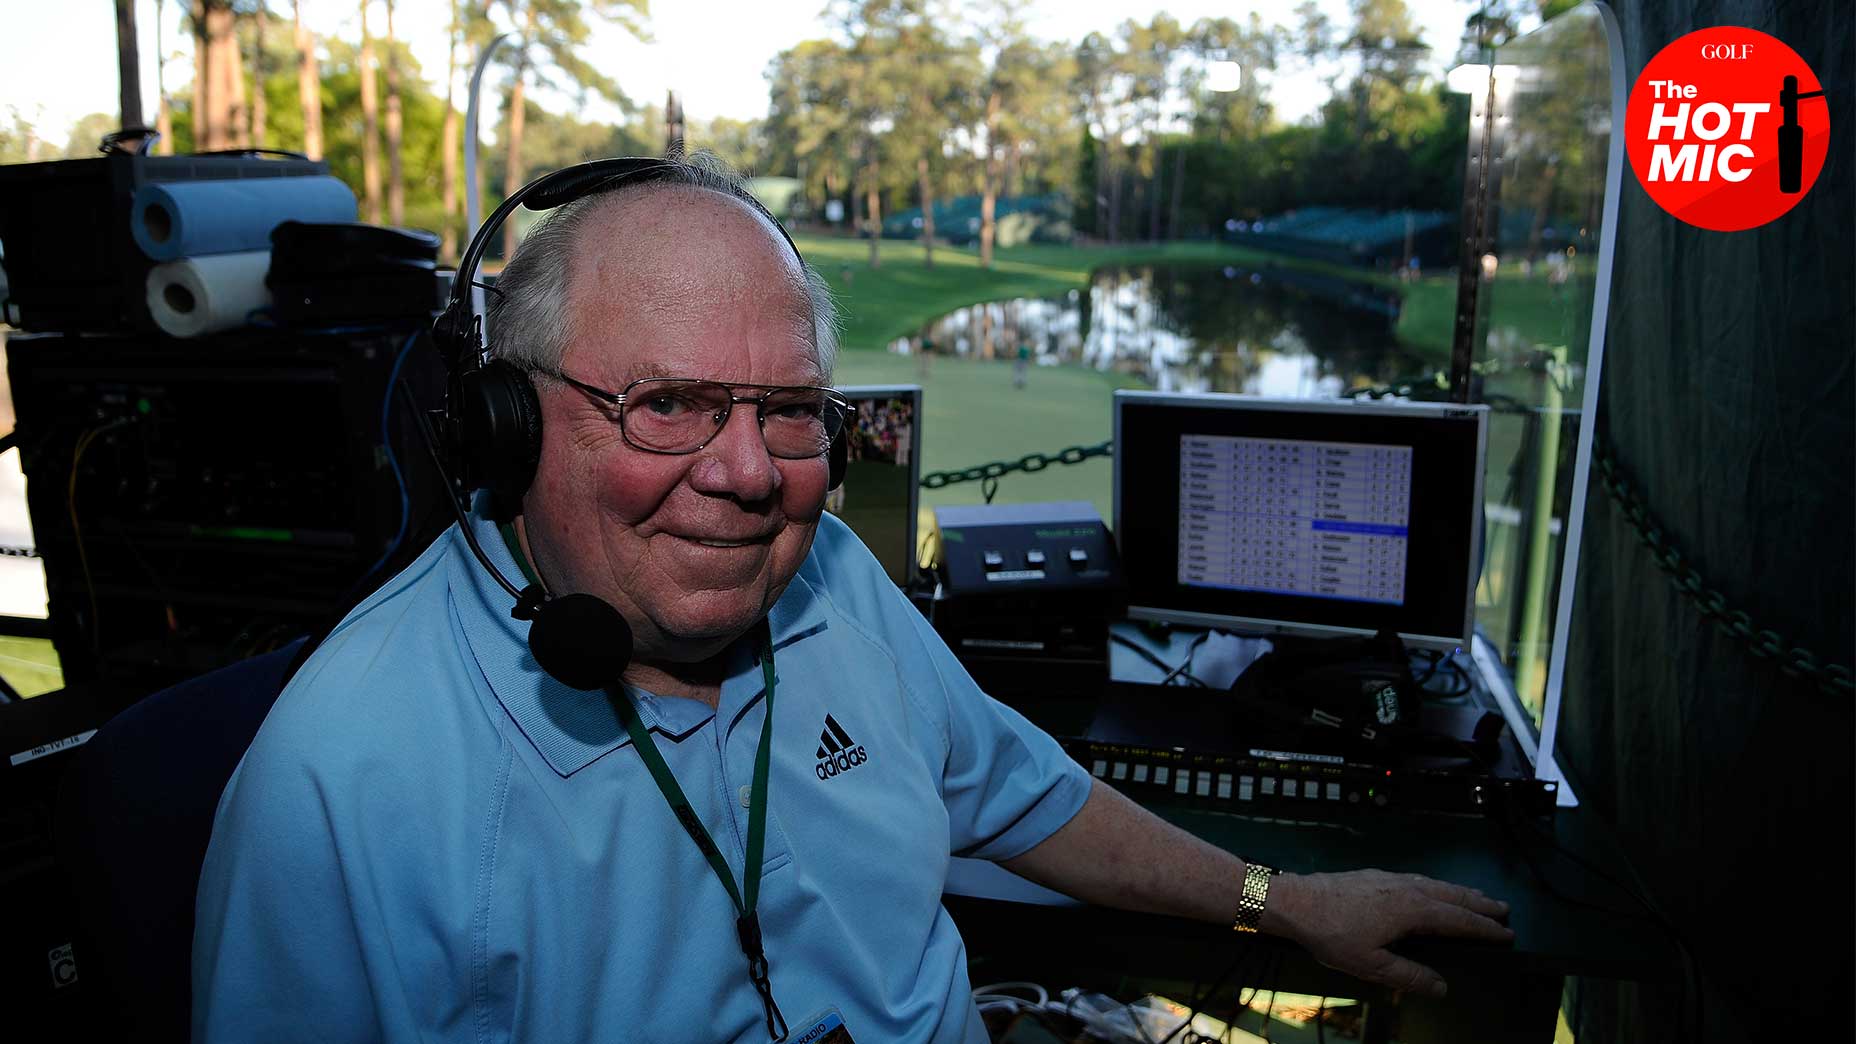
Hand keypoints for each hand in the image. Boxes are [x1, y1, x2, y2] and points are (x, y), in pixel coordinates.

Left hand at [1260, 869, 1512, 997]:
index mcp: (1412, 910)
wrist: (1295, 902)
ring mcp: (1391, 878)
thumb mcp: (1371, 965)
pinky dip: (1436, 885)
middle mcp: (1407, 889)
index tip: (1506, 932)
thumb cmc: (1331, 933)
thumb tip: (1440, 987)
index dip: (1485, 929)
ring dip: (1460, 892)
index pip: (1459, 921)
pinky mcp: (1375, 875)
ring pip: (1436, 884)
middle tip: (1503, 909)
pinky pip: (1418, 879)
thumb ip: (1408, 976)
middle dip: (1480, 904)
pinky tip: (1432, 889)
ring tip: (1476, 896)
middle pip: (1453, 896)